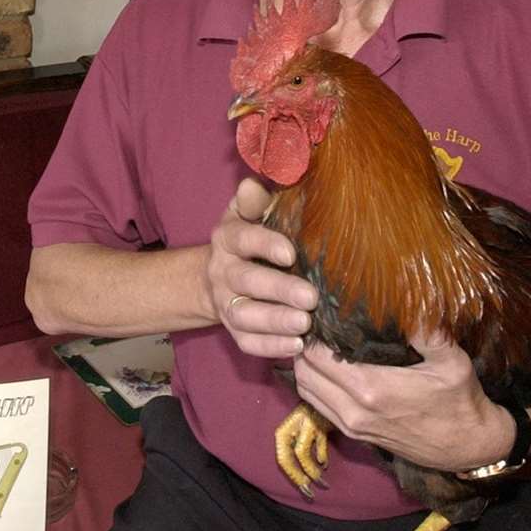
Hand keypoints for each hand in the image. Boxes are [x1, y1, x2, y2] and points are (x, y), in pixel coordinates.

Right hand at [205, 178, 317, 358]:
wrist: (219, 274)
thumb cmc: (250, 237)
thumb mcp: (248, 213)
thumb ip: (254, 200)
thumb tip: (252, 184)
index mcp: (228, 237)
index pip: (243, 239)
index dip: (265, 245)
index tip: (291, 253)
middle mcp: (223, 271)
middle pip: (246, 281)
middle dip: (278, 290)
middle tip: (310, 297)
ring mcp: (226, 302)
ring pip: (244, 315)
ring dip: (274, 321)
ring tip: (304, 323)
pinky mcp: (234, 330)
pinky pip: (247, 342)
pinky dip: (270, 346)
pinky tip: (296, 345)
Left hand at [288, 331, 514, 470]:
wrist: (469, 448)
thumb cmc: (460, 401)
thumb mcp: (453, 361)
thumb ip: (428, 332)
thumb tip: (409, 299)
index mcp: (372, 388)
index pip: (317, 355)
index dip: (311, 331)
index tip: (315, 310)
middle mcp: (354, 409)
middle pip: (304, 370)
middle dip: (302, 344)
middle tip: (312, 321)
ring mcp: (352, 425)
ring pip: (305, 389)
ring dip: (305, 365)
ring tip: (316, 340)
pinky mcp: (355, 434)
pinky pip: (317, 405)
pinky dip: (313, 384)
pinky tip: (326, 366)